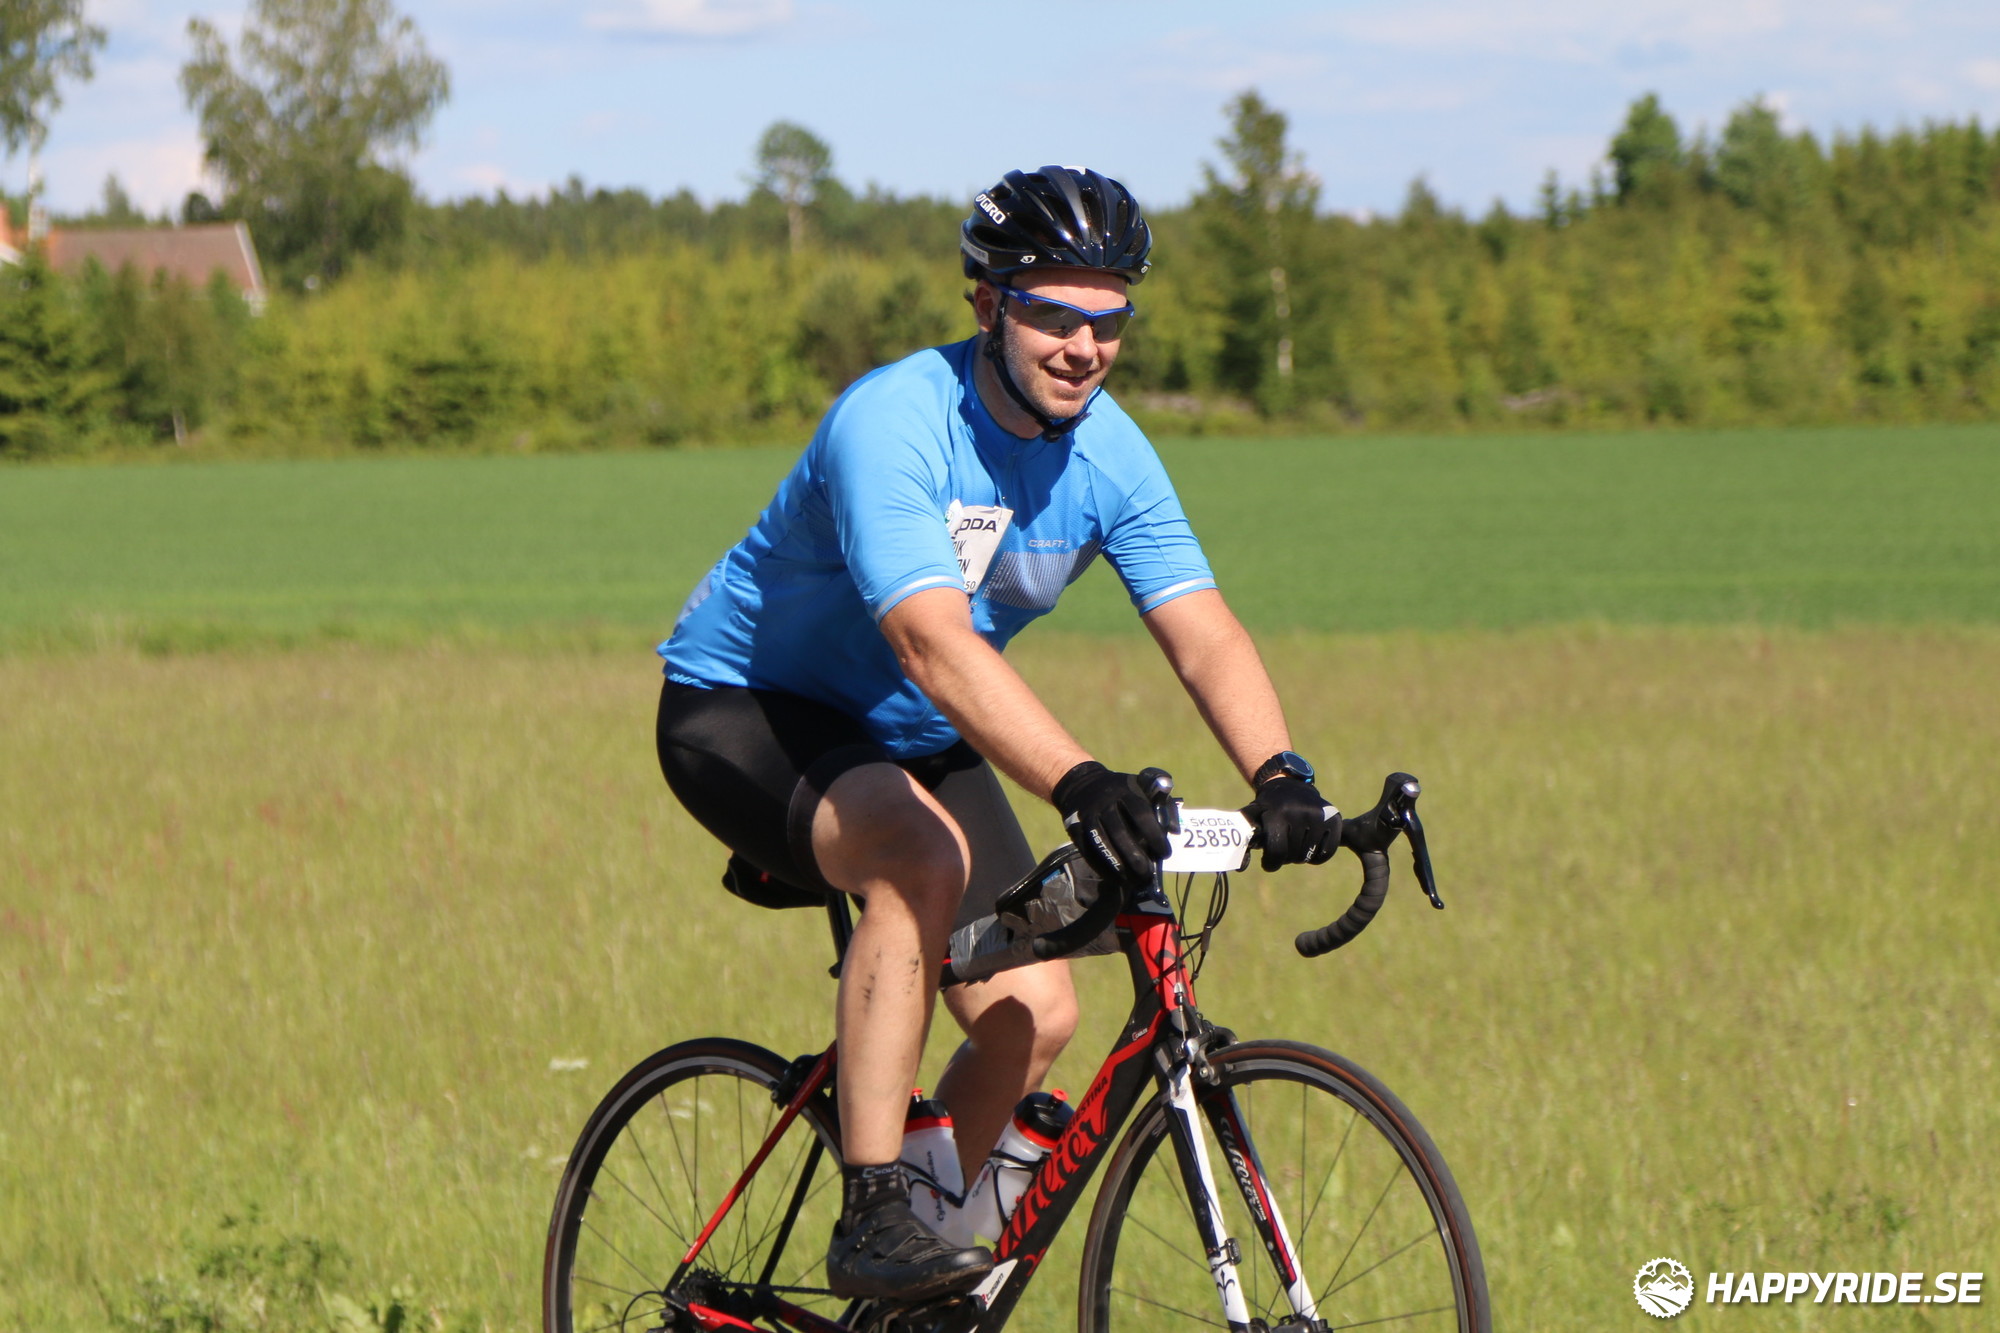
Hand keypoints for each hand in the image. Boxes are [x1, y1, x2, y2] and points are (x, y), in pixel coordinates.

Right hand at [1052, 761, 1173, 885]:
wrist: (1083, 784)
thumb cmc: (1123, 790)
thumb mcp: (1144, 786)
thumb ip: (1163, 805)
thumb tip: (1174, 830)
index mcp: (1125, 791)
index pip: (1141, 814)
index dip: (1154, 836)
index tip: (1165, 853)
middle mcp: (1105, 803)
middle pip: (1119, 832)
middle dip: (1135, 855)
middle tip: (1147, 873)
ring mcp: (1088, 816)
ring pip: (1102, 843)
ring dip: (1117, 864)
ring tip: (1132, 880)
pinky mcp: (1075, 828)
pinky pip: (1087, 850)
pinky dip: (1101, 866)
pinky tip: (1115, 877)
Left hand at [1246, 776, 1342, 871]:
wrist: (1290, 784)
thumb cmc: (1268, 806)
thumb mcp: (1253, 814)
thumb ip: (1244, 837)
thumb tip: (1240, 866)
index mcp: (1278, 813)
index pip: (1277, 850)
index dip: (1271, 862)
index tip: (1269, 864)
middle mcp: (1299, 812)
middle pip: (1292, 855)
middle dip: (1285, 858)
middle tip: (1282, 851)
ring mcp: (1319, 816)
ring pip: (1308, 855)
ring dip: (1300, 857)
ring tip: (1294, 847)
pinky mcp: (1334, 819)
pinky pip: (1327, 852)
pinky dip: (1318, 857)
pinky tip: (1309, 849)